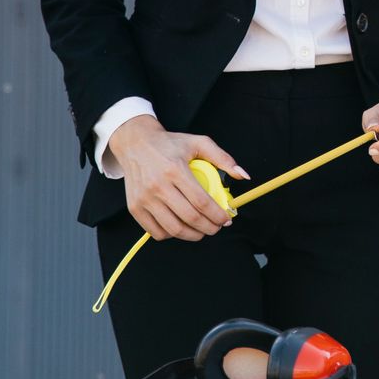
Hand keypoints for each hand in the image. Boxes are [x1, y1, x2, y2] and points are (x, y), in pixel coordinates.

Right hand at [110, 115, 247, 241]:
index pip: (201, 202)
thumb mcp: (199, 143)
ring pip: (173, 229)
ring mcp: (144, 199)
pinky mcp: (134, 208)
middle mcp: (157, 186)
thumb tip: (244, 175)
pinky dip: (171, 235)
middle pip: (189, 218)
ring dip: (193, 235)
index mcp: (175, 170)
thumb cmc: (170, 144)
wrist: (135, 144)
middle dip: (209, 228)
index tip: (226, 220)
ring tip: (202, 231)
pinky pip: (155, 231)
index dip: (217, 215)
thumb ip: (223, 158)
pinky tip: (181, 227)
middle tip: (217, 227)